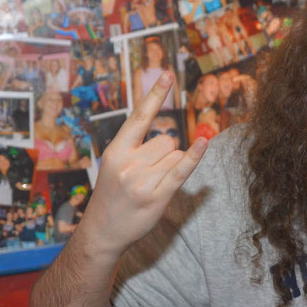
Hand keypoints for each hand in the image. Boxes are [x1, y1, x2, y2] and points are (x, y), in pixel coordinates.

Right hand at [77, 71, 206, 255]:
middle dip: (166, 154)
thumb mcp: (115, 166)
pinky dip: (194, 156)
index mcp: (116, 150)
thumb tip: (173, 139)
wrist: (103, 231)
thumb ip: (137, 149)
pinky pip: (182, 169)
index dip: (155, 94)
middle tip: (149, 175)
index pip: (140, 116)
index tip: (168, 75)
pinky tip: (204, 142)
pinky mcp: (158, 195)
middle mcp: (129, 161)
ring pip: (176, 156)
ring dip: (173, 167)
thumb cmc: (113, 196)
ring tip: (153, 185)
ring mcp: (143, 179)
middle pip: (167, 140)